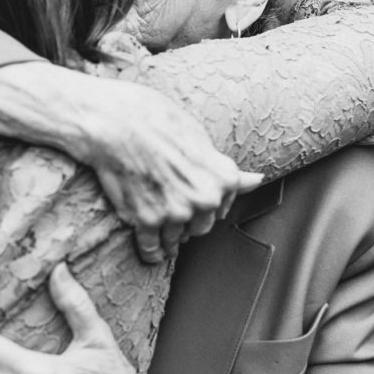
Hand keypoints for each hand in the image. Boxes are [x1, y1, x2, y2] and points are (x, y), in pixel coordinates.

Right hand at [66, 79, 262, 263]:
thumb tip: (257, 180)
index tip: (196, 202)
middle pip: (201, 227)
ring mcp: (176, 212)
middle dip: (189, 221)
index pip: (222, 207)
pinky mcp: (147, 220)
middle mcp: (205, 199)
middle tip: (174, 211)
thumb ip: (225, 168)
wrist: (117, 122)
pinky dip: (151, 252)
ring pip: (177, 238)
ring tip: (163, 236)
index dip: (207, 204)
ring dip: (170, 240)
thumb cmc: (157, 120)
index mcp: (223, 178)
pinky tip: (151, 253)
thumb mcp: (200, 138)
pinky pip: (151, 246)